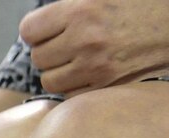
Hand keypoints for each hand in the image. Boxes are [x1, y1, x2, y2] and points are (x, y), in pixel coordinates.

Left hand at [20, 0, 168, 93]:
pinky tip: (90, 73)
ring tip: (77, 60)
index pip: (29, 30)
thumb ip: (70, 8)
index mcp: (81, 10)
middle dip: (50, 52)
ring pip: (50, 81)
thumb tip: (40, 26)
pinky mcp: (108, 85)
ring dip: (59, 73)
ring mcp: (96, 66)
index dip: (37, 31)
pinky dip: (76, 87)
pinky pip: (71, 95)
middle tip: (67, 46)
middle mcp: (85, 39)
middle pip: (38, 58)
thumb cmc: (141, 4)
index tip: (47, 31)